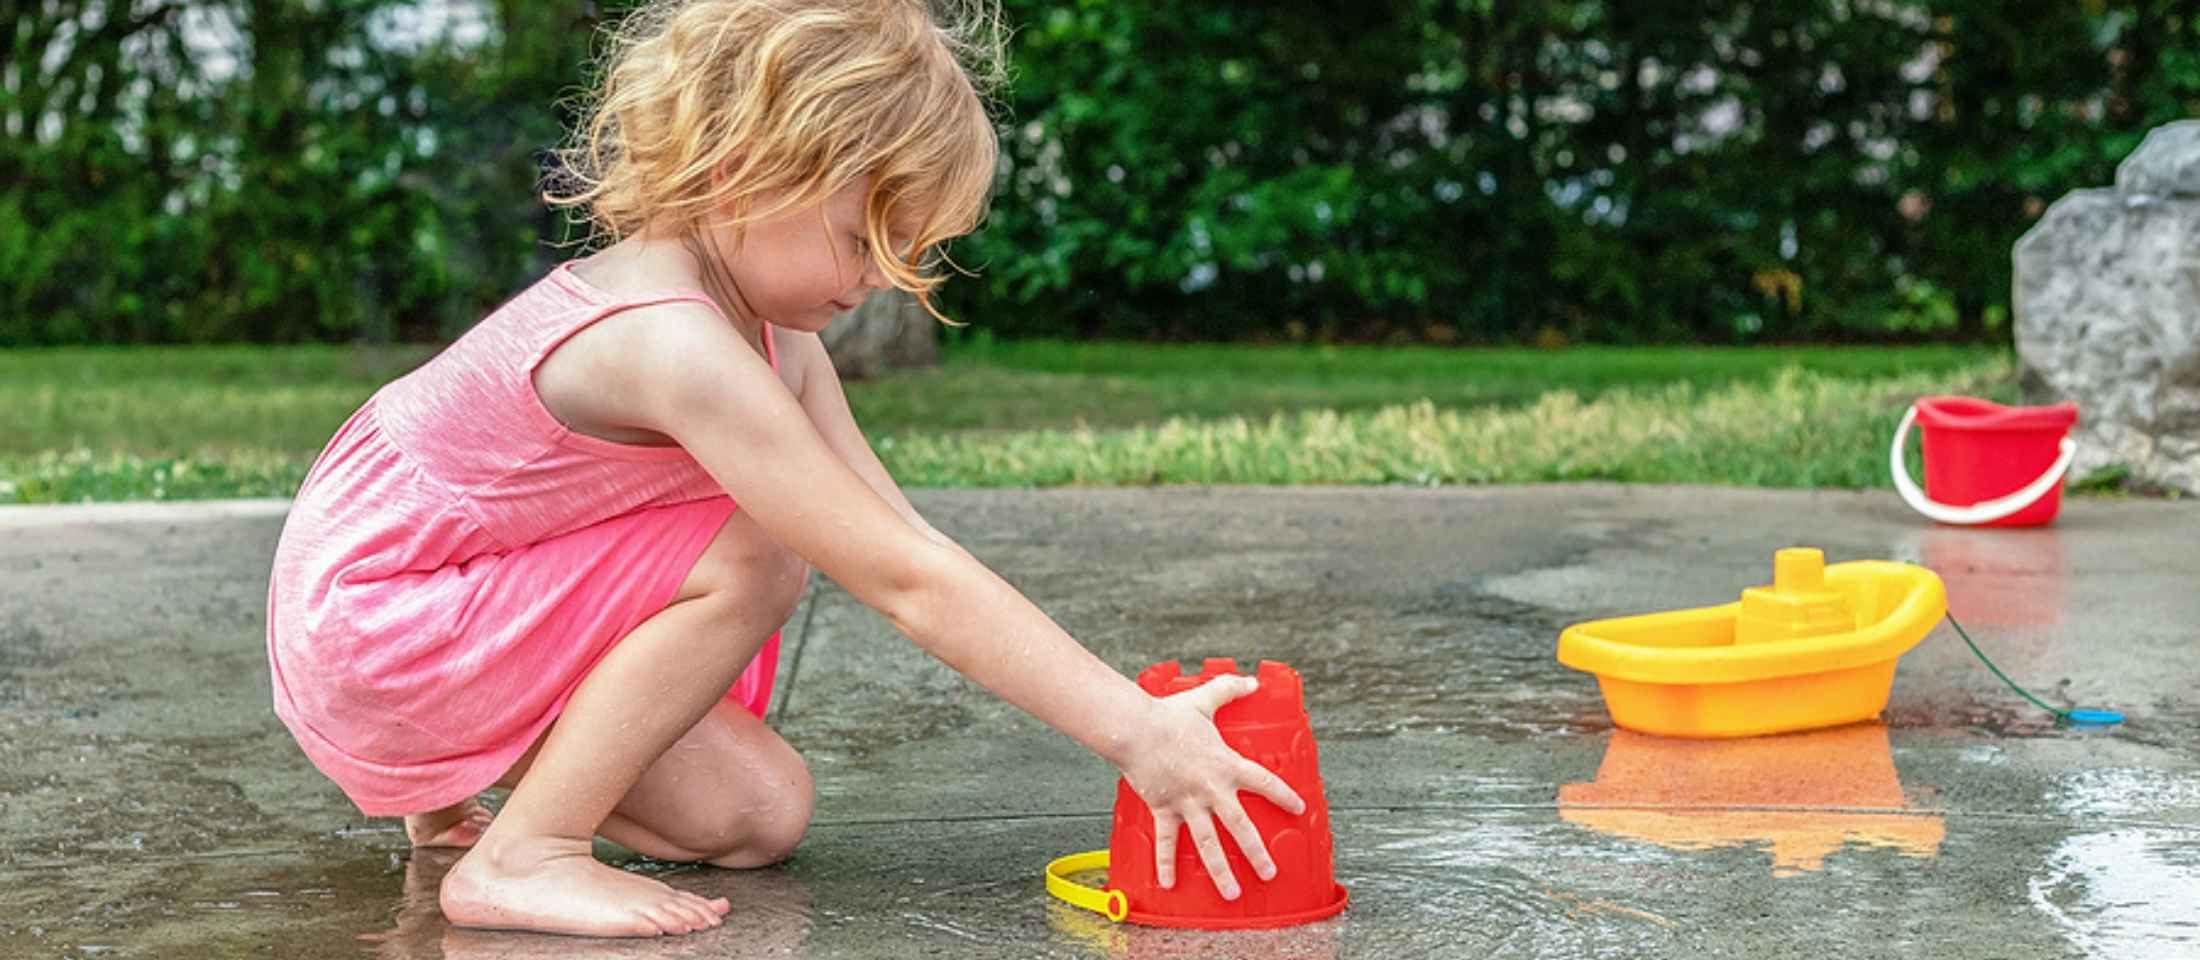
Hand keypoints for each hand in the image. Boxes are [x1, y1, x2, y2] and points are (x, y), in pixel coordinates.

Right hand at [1115, 675, 1307, 899]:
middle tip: (1270, 873)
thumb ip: (1229, 690)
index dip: (1284, 796)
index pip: (1265, 782)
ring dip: (1221, 870)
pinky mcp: (1164, 809)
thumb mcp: (1204, 700)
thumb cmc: (1169, 715)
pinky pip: (1166, 841)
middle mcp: (1211, 789)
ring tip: (1233, 894)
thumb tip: (1252, 680)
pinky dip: (1166, 863)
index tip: (1299, 809)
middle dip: (1257, 852)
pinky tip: (1169, 884)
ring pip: (1208, 844)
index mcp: (1227, 765)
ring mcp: (1188, 803)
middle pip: (1241, 826)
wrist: (1136, 729)